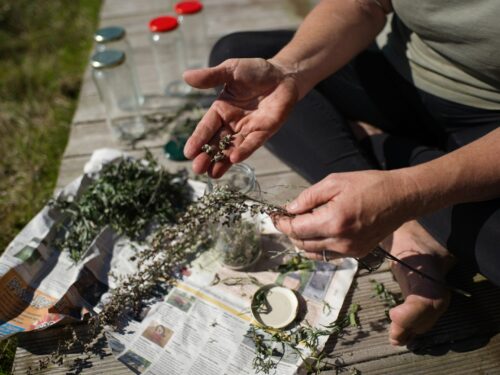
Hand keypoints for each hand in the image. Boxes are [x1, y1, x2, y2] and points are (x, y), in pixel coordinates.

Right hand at [183, 58, 298, 177]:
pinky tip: (234, 159)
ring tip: (212, 174)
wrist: (283, 75)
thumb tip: (185, 76)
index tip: (187, 153)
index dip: (197, 140)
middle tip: (197, 169)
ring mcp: (248, 129)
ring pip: (232, 148)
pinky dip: (244, 151)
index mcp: (221, 110)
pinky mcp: (264, 132)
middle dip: (207, 156)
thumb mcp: (230, 70)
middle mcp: (232, 123)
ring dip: (222, 161)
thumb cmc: (255, 71)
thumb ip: (210, 76)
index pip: (206, 127)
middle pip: (216, 142)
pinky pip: (252, 143)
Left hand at [274, 170, 416, 258]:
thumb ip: (309, 197)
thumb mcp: (334, 182)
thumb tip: (290, 209)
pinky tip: (317, 231)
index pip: (296, 229)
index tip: (274, 215)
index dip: (281, 223)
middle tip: (285, 217)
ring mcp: (350, 251)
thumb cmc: (369, 185)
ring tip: (301, 223)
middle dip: (290, 231)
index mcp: (334, 221)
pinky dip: (317, 246)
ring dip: (302, 239)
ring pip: (313, 252)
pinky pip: (327, 254)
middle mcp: (341, 241)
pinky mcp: (357, 254)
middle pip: (301, 243)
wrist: (400, 198)